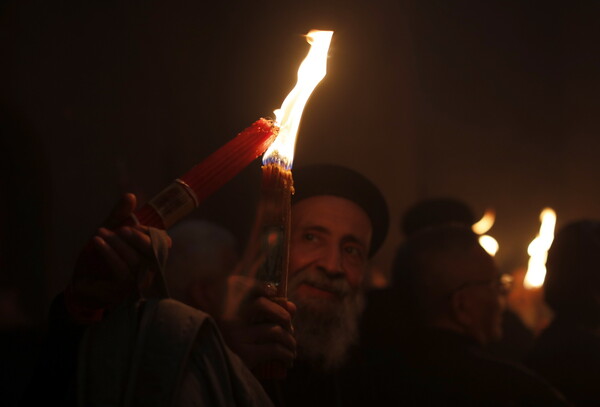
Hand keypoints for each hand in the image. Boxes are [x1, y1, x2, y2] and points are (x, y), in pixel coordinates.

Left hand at [67, 193, 169, 317]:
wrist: (80, 284)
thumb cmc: (98, 258)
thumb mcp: (108, 232)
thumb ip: (120, 216)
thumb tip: (130, 196)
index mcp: (149, 256)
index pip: (162, 242)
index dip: (150, 232)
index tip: (129, 224)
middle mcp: (148, 269)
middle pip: (154, 252)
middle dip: (138, 237)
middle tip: (121, 228)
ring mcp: (138, 281)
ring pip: (135, 260)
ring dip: (117, 243)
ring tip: (101, 233)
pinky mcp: (124, 290)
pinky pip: (122, 270)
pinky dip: (109, 253)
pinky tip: (97, 242)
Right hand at [209, 275, 296, 369]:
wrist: (210, 363)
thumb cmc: (229, 338)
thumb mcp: (243, 317)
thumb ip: (267, 306)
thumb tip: (292, 307)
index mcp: (226, 302)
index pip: (252, 287)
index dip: (267, 289)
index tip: (274, 297)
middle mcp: (229, 314)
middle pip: (266, 306)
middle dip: (285, 318)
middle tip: (290, 329)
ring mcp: (235, 333)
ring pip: (275, 330)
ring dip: (290, 341)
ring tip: (292, 347)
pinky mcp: (242, 351)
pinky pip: (274, 349)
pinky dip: (286, 354)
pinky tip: (288, 359)